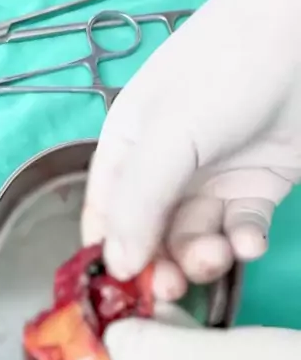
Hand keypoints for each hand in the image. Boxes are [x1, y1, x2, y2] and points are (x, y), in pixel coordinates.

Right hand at [82, 0, 300, 293]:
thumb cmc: (225, 70)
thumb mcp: (167, 137)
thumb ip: (137, 204)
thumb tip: (117, 267)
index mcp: (126, 149)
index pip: (106, 216)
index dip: (111, 254)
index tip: (122, 289)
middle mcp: (164, 170)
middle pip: (151, 237)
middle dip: (160, 265)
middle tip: (172, 287)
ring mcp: (210, 180)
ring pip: (195, 240)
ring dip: (203, 256)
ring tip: (219, 254)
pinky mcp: (254, 189)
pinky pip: (239, 231)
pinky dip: (242, 243)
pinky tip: (249, 241)